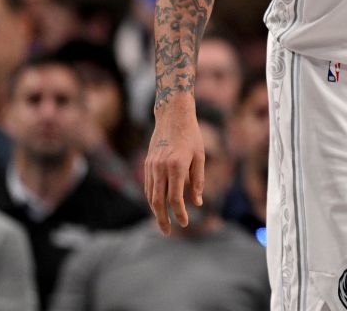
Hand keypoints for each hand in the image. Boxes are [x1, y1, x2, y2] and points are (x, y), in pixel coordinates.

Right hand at [143, 106, 204, 234]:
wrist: (173, 115)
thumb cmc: (191, 135)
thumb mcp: (199, 157)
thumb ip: (197, 181)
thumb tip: (197, 203)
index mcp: (176, 166)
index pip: (175, 198)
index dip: (179, 213)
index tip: (185, 223)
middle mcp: (161, 167)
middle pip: (158, 201)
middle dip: (162, 219)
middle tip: (168, 232)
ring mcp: (151, 165)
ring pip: (150, 195)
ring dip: (155, 211)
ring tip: (162, 222)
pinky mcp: (147, 163)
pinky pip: (148, 186)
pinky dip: (152, 199)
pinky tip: (157, 206)